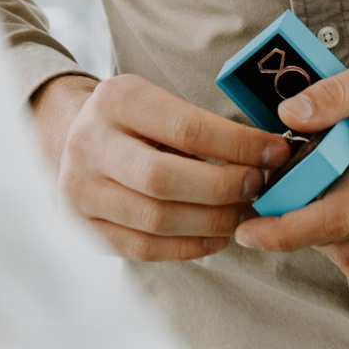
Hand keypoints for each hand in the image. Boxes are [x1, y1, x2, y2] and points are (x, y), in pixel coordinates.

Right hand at [31, 72, 296, 261]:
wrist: (72, 137)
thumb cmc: (134, 120)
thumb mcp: (158, 102)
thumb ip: (203, 126)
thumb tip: (268, 153)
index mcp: (115, 100)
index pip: (185, 128)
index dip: (238, 145)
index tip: (276, 153)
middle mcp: (89, 144)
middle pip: (164, 179)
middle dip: (222, 188)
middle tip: (257, 187)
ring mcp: (81, 190)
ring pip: (155, 219)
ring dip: (210, 222)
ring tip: (241, 214)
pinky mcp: (85, 227)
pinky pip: (143, 248)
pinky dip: (187, 247)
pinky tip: (216, 238)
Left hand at [233, 18, 348, 285]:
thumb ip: (336, 94)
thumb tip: (286, 119)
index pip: (332, 216)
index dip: (283, 231)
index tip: (249, 231)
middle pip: (342, 240)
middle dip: (296, 228)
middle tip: (274, 200)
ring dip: (326, 241)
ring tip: (311, 204)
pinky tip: (345, 231)